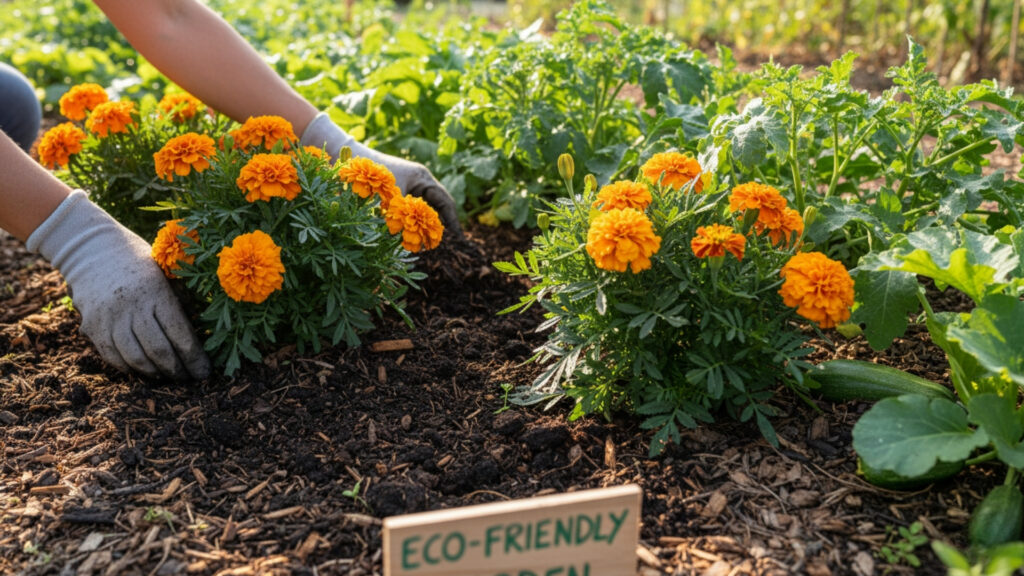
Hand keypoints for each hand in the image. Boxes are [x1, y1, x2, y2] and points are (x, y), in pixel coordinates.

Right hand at [26, 191, 209, 379]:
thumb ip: (181, 301)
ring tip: (168, 375)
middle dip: (177, 370)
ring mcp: (109, 318)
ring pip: (135, 359)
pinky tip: (143, 368)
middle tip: (189, 378)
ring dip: (155, 373)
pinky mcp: (92, 326)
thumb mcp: (166, 274)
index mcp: (156, 292)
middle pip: (159, 351)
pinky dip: (130, 368)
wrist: (93, 249)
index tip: (205, 371)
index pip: (180, 334)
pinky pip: (113, 357)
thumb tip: (206, 334)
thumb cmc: (140, 262)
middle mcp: (132, 307)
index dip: (195, 358)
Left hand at [300, 112, 461, 234]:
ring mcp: (408, 185)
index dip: (452, 222)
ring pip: (424, 211)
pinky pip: (411, 211)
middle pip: (438, 207)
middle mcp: (419, 181)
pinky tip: (411, 239)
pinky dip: (412, 225)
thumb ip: (401, 221)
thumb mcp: (388, 200)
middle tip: (444, 248)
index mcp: (422, 177)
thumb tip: (412, 246)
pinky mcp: (397, 193)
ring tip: (429, 247)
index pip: (445, 202)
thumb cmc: (368, 174)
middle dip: (440, 228)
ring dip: (426, 228)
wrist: (347, 158)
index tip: (457, 240)